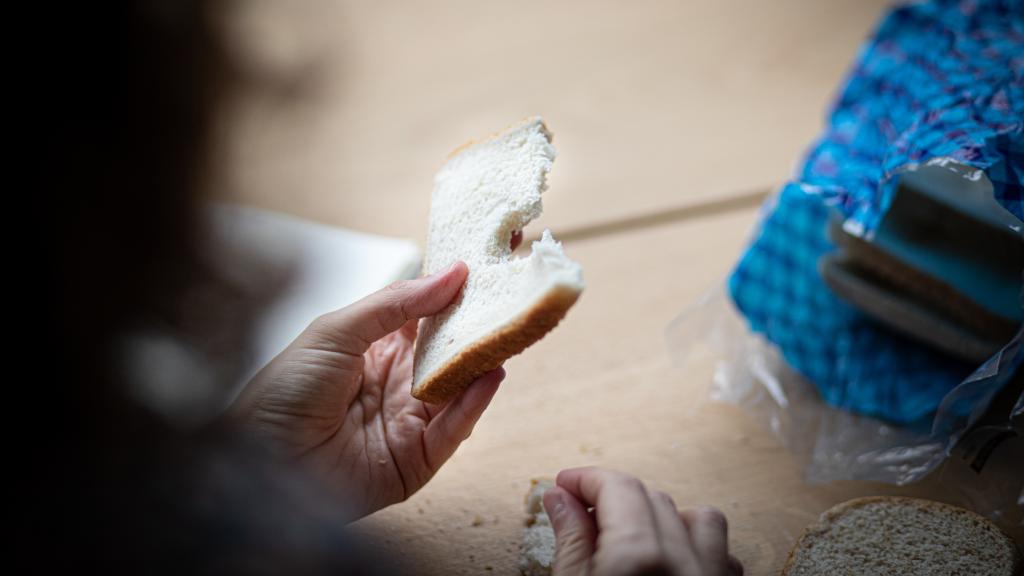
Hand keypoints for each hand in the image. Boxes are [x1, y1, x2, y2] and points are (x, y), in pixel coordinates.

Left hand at [230, 261, 503, 519]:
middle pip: (450, 351)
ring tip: (508, 332)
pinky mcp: (416, 460)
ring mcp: (410, 421)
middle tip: (511, 294)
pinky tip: (489, 376)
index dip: (455, 292)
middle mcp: (399, 382)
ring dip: (483, 361)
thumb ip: (395, 303)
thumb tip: (451, 273)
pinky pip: (453, 430)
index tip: (485, 264)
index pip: (428, 316)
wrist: (259, 462)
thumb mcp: (335, 332)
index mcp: (376, 349)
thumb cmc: (283, 392)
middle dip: (479, 325)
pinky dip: (474, 404)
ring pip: (459, 389)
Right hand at [544, 467, 743, 575]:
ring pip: (700, 519)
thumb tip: (559, 498)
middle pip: (653, 497)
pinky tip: (673, 561)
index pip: (616, 487)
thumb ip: (570, 541)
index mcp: (638, 557)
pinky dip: (699, 548)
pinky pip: (724, 556)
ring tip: (633, 536)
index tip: (564, 485)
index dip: (585, 479)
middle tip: (581, 515)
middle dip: (615, 498)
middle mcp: (683, 563)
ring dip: (666, 517)